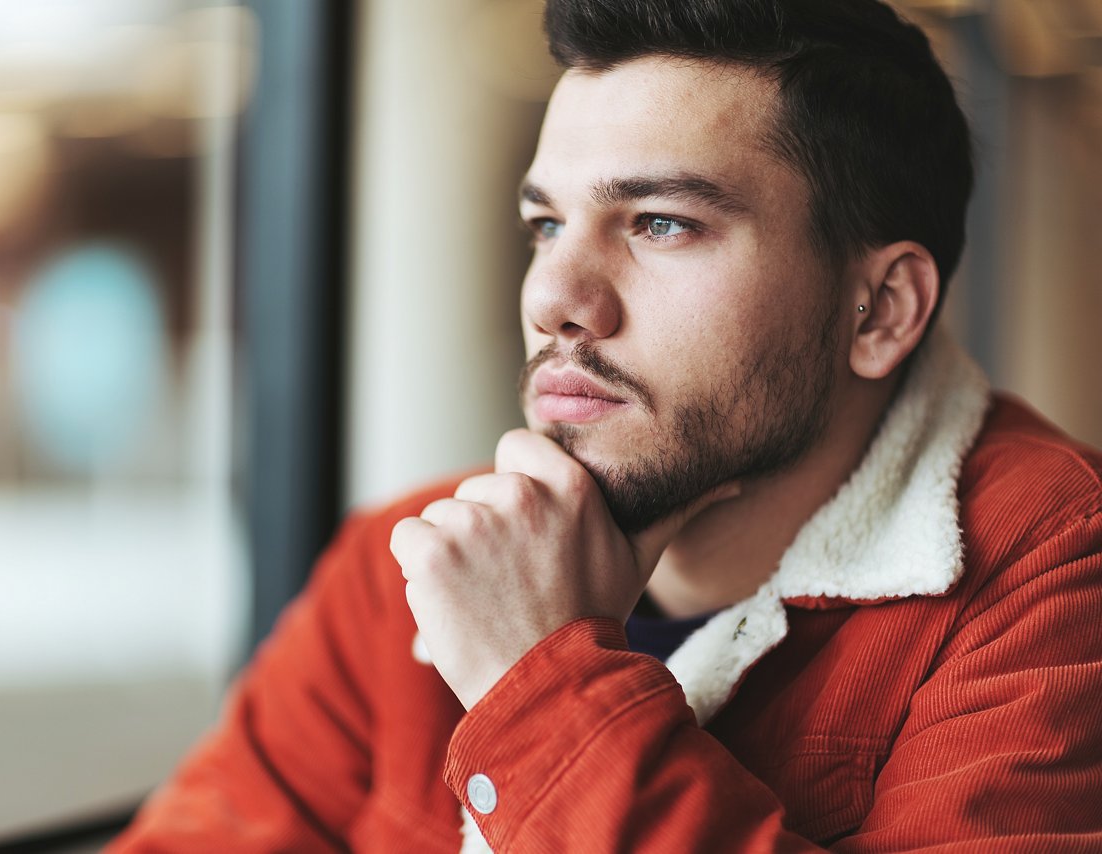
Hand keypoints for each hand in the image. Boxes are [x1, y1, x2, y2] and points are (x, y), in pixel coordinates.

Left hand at [389, 428, 735, 710]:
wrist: (545, 694)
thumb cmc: (589, 622)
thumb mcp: (638, 558)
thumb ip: (676, 509)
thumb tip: (736, 481)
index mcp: (570, 486)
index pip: (515, 448)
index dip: (515, 489)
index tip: (529, 534)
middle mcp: (520, 495)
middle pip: (475, 490)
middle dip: (484, 531)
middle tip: (514, 581)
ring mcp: (470, 522)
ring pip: (441, 517)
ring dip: (453, 554)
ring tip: (489, 598)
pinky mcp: (429, 551)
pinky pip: (408, 539)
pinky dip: (419, 570)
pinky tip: (455, 601)